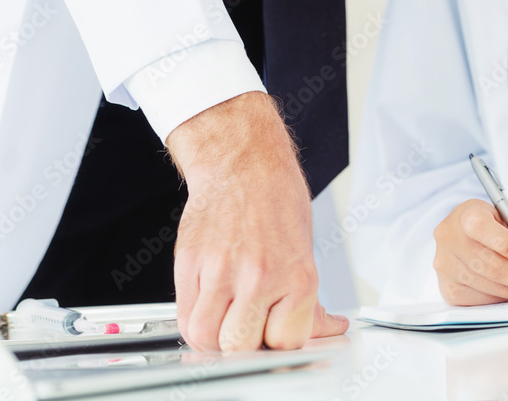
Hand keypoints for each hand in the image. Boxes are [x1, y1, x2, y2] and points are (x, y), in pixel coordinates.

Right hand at [166, 91, 348, 350]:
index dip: (281, 344)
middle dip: (245, 345)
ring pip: (206, 337)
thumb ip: (308, 299)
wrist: (242, 161)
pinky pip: (185, 314)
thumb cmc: (276, 198)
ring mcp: (221, 270)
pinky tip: (210, 307)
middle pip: (242, 346)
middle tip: (251, 330)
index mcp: (298, 275)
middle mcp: (260, 275)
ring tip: (226, 322)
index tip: (278, 336)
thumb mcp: (305, 252)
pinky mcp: (190, 262)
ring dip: (215, 339)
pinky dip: (195, 321)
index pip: (287, 342)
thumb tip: (323, 329)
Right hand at [434, 199, 507, 305]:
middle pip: (492, 265)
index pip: (485, 230)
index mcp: (467, 214)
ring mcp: (446, 266)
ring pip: (490, 287)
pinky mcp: (448, 289)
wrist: (471, 238)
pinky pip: (483, 302)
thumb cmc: (499, 229)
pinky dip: (506, 300)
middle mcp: (450, 238)